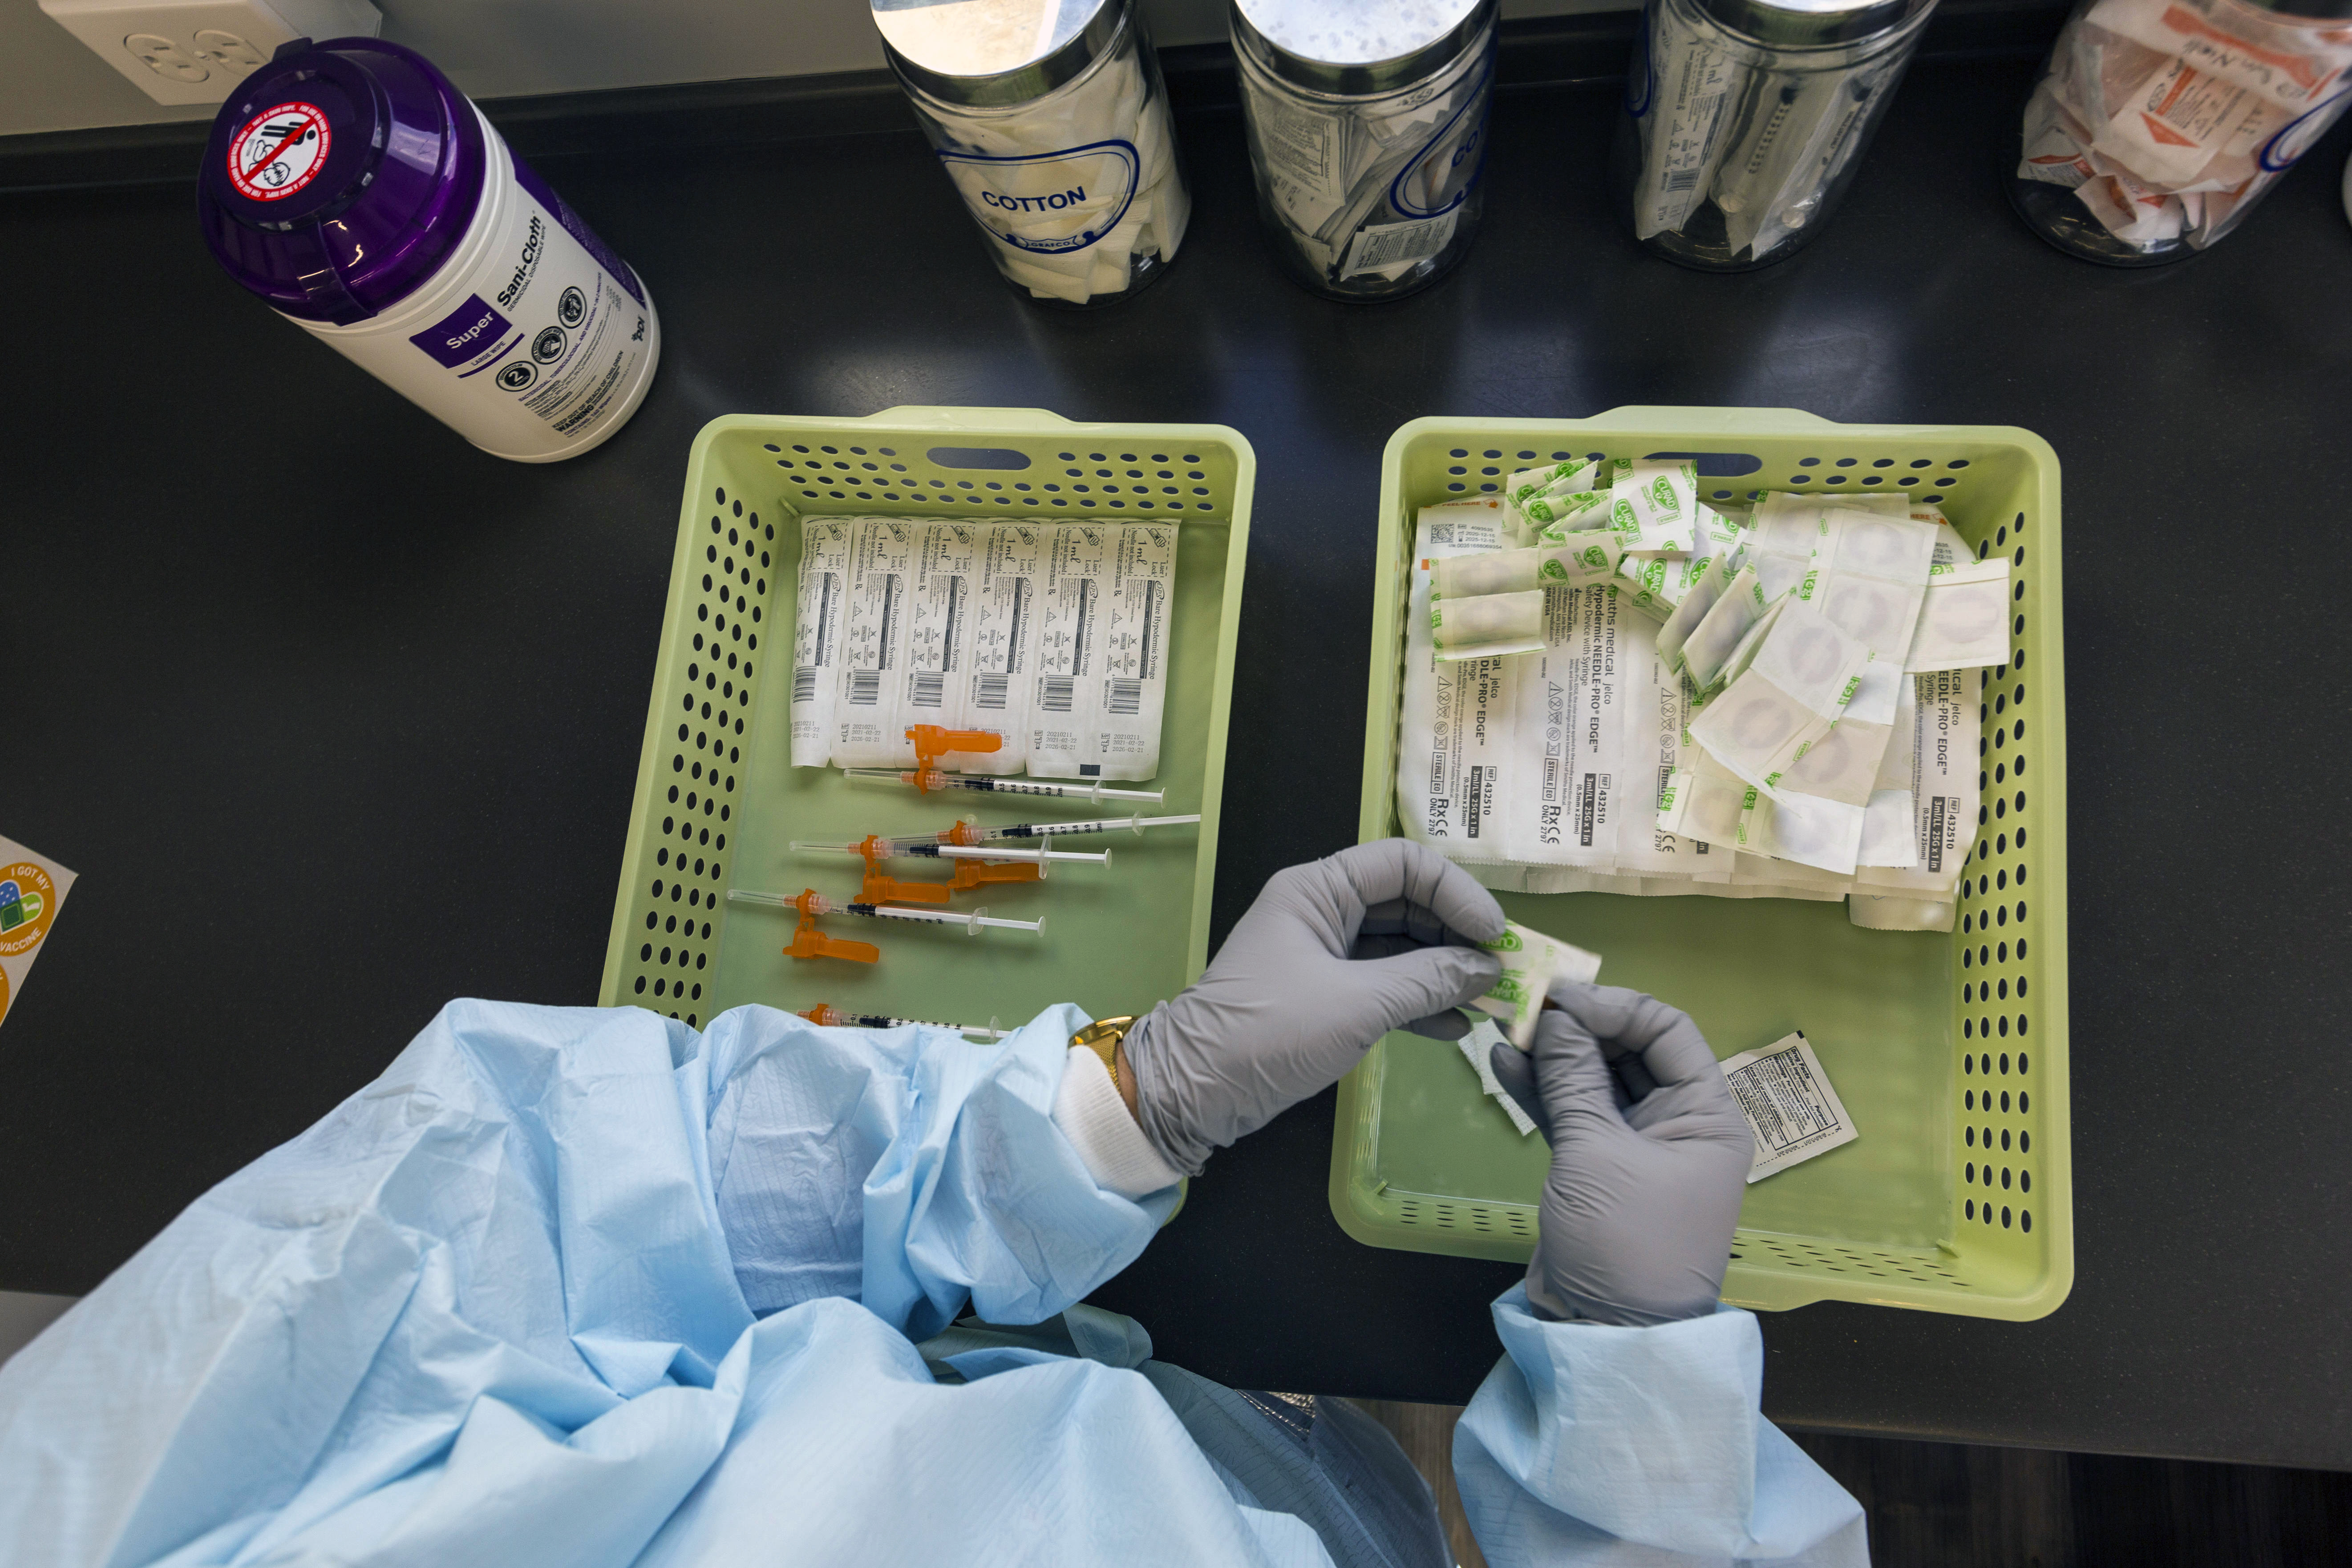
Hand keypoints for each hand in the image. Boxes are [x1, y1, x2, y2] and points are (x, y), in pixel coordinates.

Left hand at [1124, 840, 1504, 1175]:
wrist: (1194, 1094)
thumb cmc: (1268, 1034)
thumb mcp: (1356, 1005)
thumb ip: (1426, 981)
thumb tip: (1486, 970)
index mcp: (1316, 890)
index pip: (1402, 864)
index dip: (1455, 891)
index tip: (1493, 933)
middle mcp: (1319, 911)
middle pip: (1405, 903)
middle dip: (1455, 935)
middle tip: (1501, 971)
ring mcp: (1321, 955)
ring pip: (1398, 948)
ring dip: (1443, 972)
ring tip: (1488, 1000)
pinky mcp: (1322, 997)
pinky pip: (1382, 986)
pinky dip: (1418, 1002)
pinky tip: (1455, 1027)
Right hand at [1489, 985, 1753, 1325]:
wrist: (1610, 1336)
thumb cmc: (1625, 1243)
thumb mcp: (1596, 1154)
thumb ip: (1573, 1079)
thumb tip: (1554, 1018)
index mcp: (1706, 1116)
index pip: (1667, 1031)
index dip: (1615, 1006)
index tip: (1559, 997)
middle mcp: (1679, 1124)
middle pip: (1630, 1051)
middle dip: (1578, 1027)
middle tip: (1525, 1004)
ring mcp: (1637, 1148)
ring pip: (1595, 1081)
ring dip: (1553, 1055)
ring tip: (1506, 1025)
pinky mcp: (1598, 1169)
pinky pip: (1573, 1114)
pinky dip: (1541, 1090)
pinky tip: (1504, 1062)